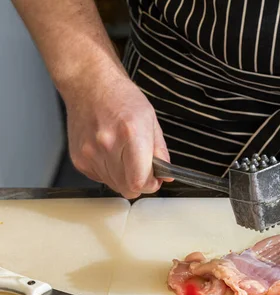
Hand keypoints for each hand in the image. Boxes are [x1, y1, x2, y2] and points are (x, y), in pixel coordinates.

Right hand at [65, 73, 170, 198]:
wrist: (89, 84)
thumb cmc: (121, 98)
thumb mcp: (151, 120)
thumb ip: (160, 151)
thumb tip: (166, 174)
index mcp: (130, 134)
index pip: (140, 181)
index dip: (151, 185)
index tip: (155, 179)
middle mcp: (107, 145)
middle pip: (128, 189)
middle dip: (140, 183)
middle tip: (143, 170)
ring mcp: (90, 153)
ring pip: (115, 185)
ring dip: (125, 178)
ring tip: (125, 156)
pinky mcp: (79, 159)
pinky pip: (100, 179)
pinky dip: (110, 173)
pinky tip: (111, 154)